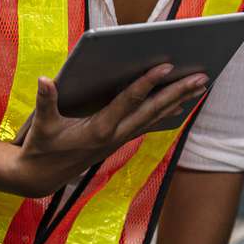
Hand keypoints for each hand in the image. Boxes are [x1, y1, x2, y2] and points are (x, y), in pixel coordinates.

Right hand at [5, 64, 207, 197]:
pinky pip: (149, 123)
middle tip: (203, 76)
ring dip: (179, 100)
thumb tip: (45, 79)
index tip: (167, 66)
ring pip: (156, 116)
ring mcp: (120, 139)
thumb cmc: (40, 148)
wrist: (41, 178)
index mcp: (99, 129)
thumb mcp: (41, 126)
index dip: (147, 83)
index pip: (128, 101)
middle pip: (153, 110)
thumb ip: (45, 101)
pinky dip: (166, 112)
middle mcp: (116, 135)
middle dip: (178, 92)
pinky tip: (181, 104)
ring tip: (201, 85)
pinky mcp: (120, 140)